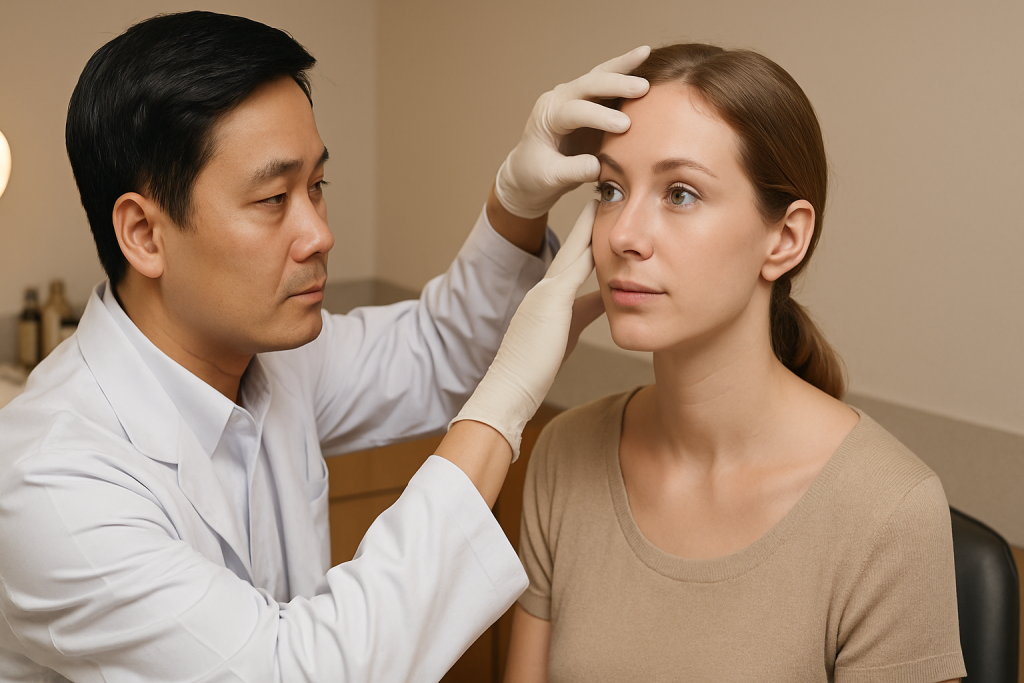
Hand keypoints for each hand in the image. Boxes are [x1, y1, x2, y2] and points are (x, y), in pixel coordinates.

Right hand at [451, 201, 599, 458]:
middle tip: (607, 189)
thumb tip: (609, 296)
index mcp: (549, 297)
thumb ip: (586, 310)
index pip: (574, 260)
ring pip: (575, 249)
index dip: (589, 237)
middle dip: (591, 219)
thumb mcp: (566, 332)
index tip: (604, 214)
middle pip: (574, 246)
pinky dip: (588, 242)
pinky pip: (576, 265)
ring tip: (606, 193)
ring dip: (590, 222)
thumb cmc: (534, 368)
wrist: (508, 387)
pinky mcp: (550, 300)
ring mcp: (546, 291)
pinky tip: (600, 223)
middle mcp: (546, 288)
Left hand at [494, 47, 650, 218]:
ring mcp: (574, 97)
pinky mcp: (589, 101)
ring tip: (645, 53)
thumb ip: (573, 171)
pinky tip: (645, 60)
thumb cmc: (536, 176)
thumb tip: (598, 166)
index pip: (574, 110)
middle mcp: (559, 99)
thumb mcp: (550, 178)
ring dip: (623, 66)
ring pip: (599, 75)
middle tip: (643, 87)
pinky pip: (608, 84)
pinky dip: (625, 73)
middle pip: (588, 84)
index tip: (624, 126)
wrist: (529, 172)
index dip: (599, 116)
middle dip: (615, 84)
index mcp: (547, 116)